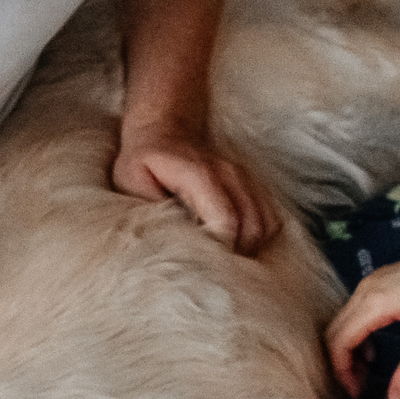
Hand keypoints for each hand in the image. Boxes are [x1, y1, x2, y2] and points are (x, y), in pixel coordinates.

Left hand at [113, 122, 280, 255]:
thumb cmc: (142, 161)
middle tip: (211, 268)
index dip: (219, 249)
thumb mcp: (129, 182)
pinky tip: (236, 244)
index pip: (226, 220)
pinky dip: (259, 237)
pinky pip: (270, 219)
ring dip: (250, 248)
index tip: (202, 263)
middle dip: (235, 255)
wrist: (162, 130)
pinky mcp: (252, 185)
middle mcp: (229, 175)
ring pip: (266, 225)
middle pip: (252, 228)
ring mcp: (245, 179)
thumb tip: (168, 241)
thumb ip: (148, 209)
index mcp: (199, 174)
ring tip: (223, 258)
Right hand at [325, 240, 399, 398]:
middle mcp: (366, 289)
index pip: (340, 341)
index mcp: (375, 302)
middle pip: (335, 330)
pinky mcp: (381, 281)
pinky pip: (356, 311)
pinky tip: (374, 351)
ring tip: (364, 373)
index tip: (354, 391)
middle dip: (340, 361)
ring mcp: (372, 283)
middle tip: (356, 387)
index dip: (341, 370)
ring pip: (344, 321)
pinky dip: (358, 334)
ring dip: (348, 348)